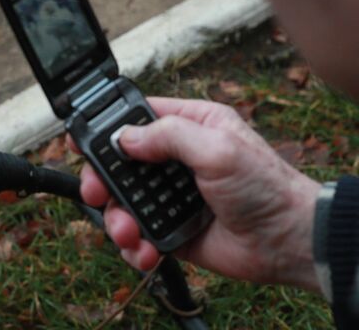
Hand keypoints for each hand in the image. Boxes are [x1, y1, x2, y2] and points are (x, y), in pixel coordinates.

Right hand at [71, 97, 320, 290]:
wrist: (288, 241)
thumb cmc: (265, 185)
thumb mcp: (217, 146)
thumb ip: (168, 135)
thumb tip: (124, 138)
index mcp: (189, 126)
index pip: (136, 118)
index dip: (106, 128)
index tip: (82, 142)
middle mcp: (175, 159)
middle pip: (119, 164)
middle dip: (102, 181)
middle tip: (97, 192)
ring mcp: (170, 195)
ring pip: (122, 203)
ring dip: (117, 220)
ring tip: (129, 233)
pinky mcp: (170, 229)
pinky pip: (138, 235)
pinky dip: (135, 246)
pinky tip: (146, 251)